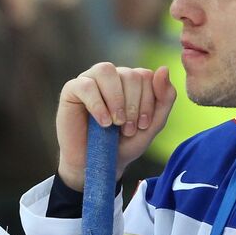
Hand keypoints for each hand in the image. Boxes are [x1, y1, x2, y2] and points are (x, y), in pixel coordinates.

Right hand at [56, 63, 176, 188]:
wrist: (97, 165)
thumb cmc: (123, 144)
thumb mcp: (152, 125)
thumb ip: (165, 98)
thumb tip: (163, 68)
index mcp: (131, 81)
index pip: (145, 75)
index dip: (147, 101)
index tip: (142, 126)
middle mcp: (111, 76)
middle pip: (129, 74)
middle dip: (133, 105)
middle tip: (127, 130)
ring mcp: (90, 81)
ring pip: (107, 71)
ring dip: (116, 100)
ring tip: (115, 123)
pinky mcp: (71, 90)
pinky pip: (86, 85)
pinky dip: (97, 104)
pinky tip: (103, 122)